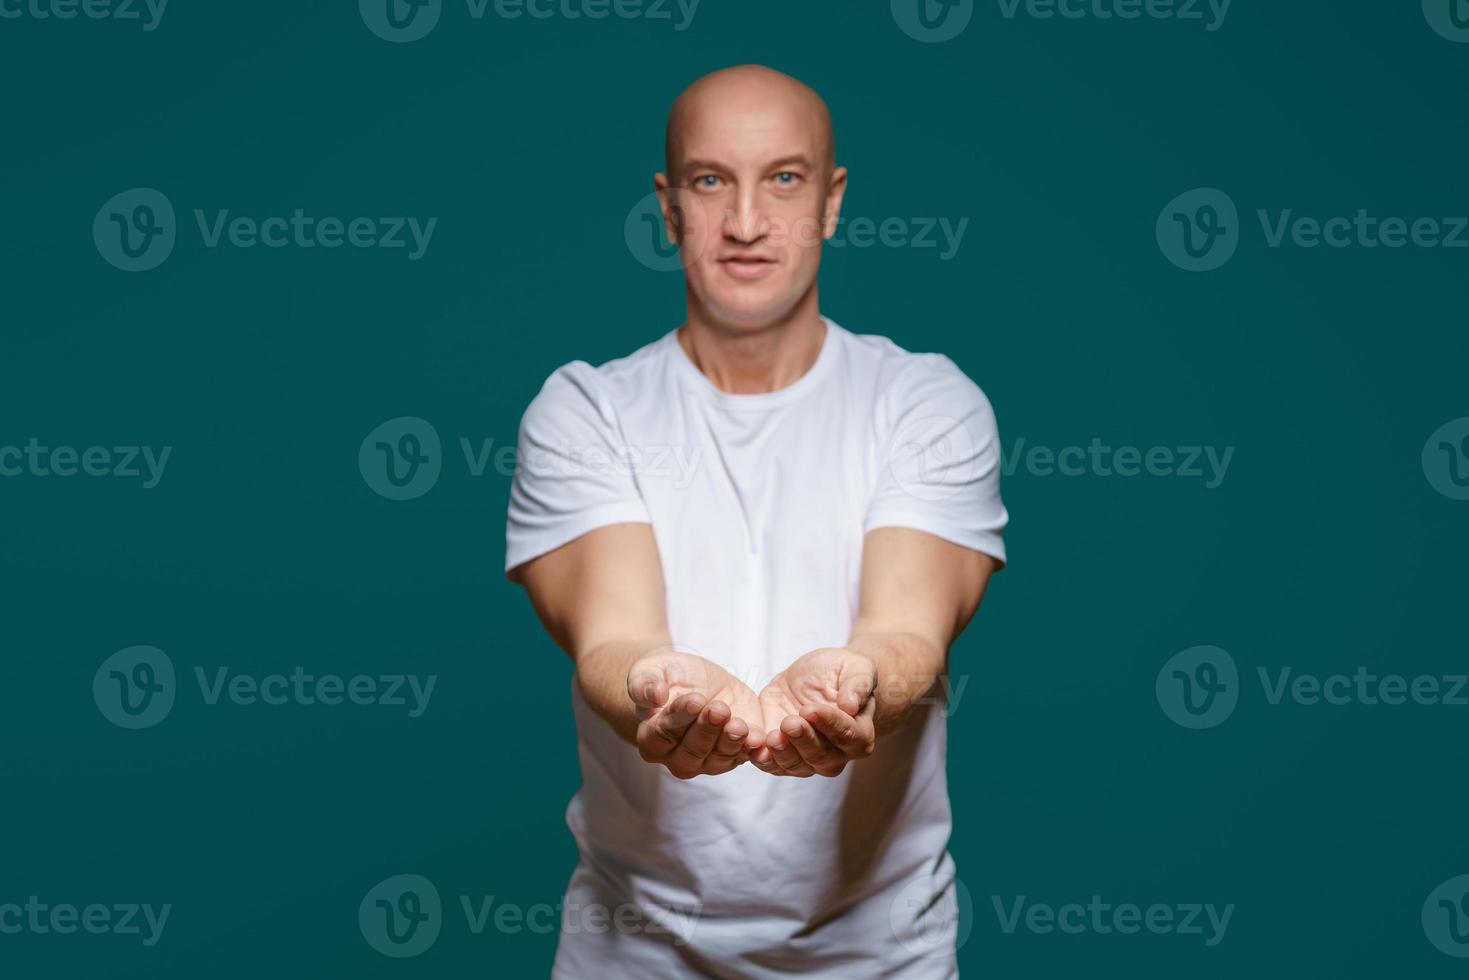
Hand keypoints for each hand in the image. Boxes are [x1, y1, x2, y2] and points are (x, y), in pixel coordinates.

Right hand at [626, 649, 764, 778]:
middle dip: (707, 730)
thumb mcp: (648, 671)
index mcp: (651, 740)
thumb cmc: (665, 677)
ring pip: (719, 758)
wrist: (694, 679)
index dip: (679, 718)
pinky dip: (752, 748)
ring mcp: (708, 760)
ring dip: (731, 742)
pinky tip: (758, 737)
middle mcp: (678, 757)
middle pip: (692, 752)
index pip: (663, 734)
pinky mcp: (735, 752)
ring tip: (739, 724)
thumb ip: (644, 684)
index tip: (695, 700)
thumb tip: (654, 695)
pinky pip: (744, 755)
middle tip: (719, 709)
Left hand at [752, 648, 876, 777]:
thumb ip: (858, 685)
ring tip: (772, 736)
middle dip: (803, 740)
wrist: (815, 677)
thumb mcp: (856, 668)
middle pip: (821, 756)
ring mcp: (809, 759)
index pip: (847, 735)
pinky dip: (764, 759)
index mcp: (860, 734)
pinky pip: (773, 765)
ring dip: (783, 753)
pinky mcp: (783, 755)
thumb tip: (851, 705)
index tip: (810, 709)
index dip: (829, 723)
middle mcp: (837, 754)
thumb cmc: (842, 672)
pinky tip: (755, 749)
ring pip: (796, 765)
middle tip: (789, 723)